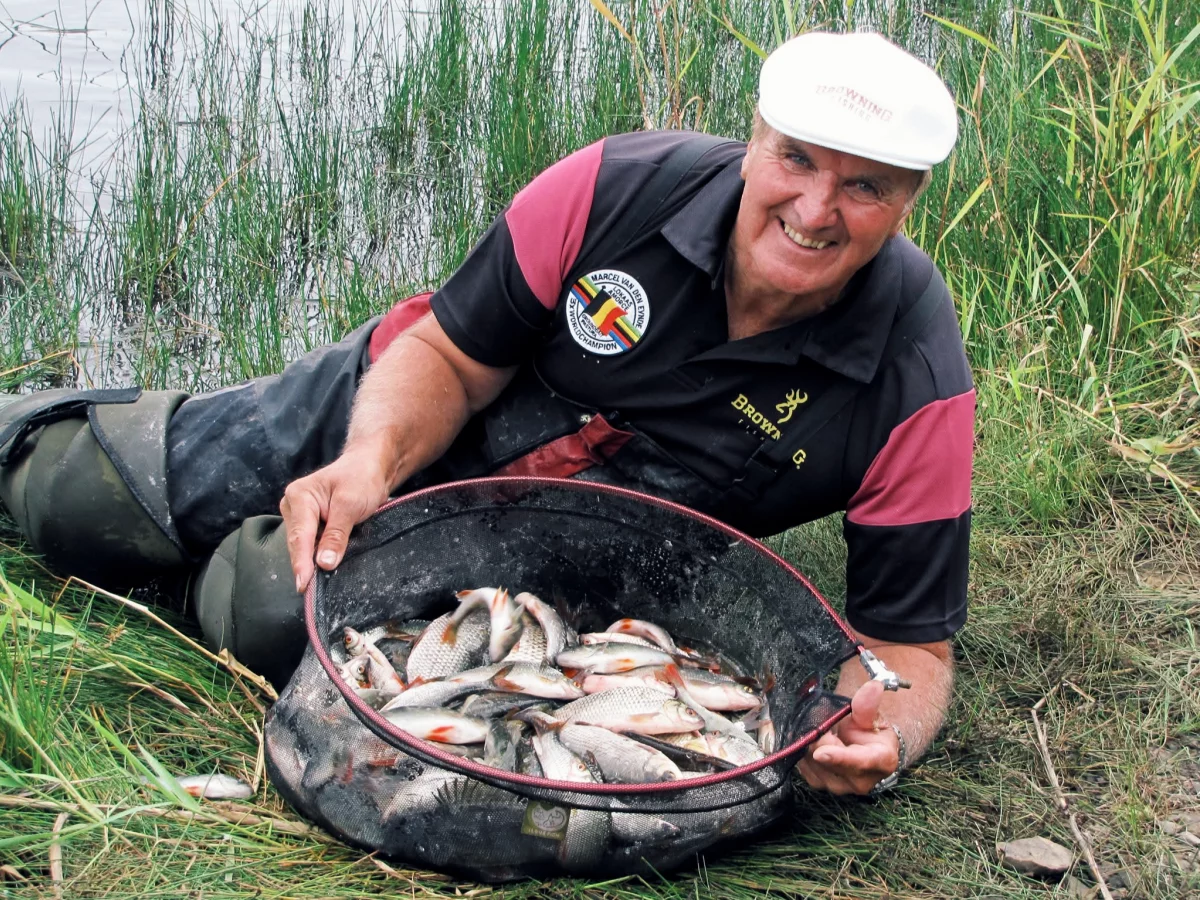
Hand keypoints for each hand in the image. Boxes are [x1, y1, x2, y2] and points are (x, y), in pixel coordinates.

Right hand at [279, 447, 392, 592]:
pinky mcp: (311, 523)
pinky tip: (323, 569)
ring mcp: (301, 515)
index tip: (303, 585)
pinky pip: (311, 544)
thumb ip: (336, 534)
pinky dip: (317, 556)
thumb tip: (324, 563)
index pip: (299, 535)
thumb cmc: (361, 478)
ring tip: (318, 585)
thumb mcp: (351, 505)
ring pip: (303, 546)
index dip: (301, 562)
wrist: (371, 466)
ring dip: (312, 562)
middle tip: (312, 592)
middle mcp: (294, 505)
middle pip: (298, 543)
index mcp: (299, 496)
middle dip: (305, 565)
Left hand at [796, 679, 898, 795]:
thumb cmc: (871, 731)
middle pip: (826, 759)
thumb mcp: (872, 716)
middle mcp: (859, 782)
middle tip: (820, 718)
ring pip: (811, 761)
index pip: (858, 761)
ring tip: (822, 731)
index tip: (821, 752)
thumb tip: (873, 686)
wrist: (865, 750)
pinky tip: (812, 740)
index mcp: (881, 762)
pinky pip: (802, 764)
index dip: (839, 757)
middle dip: (818, 736)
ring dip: (810, 742)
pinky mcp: (819, 784)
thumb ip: (867, 705)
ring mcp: (838, 786)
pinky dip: (803, 749)